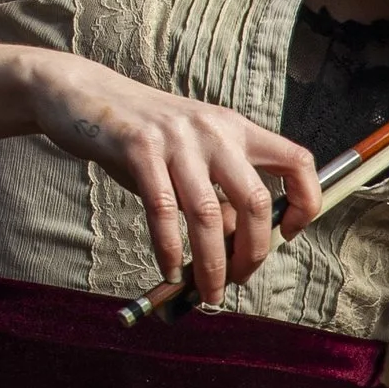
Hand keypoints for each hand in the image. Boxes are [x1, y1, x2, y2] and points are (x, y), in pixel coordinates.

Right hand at [25, 57, 321, 304]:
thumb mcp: (191, 156)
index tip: (287, 234)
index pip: (297, 162)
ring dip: (211, 265)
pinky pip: (163, 212)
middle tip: (238, 280)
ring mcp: (178, 138)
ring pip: (208, 214)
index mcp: (236, 129)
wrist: (84, 95)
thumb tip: (235, 246)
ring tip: (207, 292)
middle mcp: (214, 130)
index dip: (304, 203)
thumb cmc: (142, 136)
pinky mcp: (139, 148)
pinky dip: (169, 250)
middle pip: (254, 201)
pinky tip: (169, 271)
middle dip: (252, 253)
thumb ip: (216, 193)